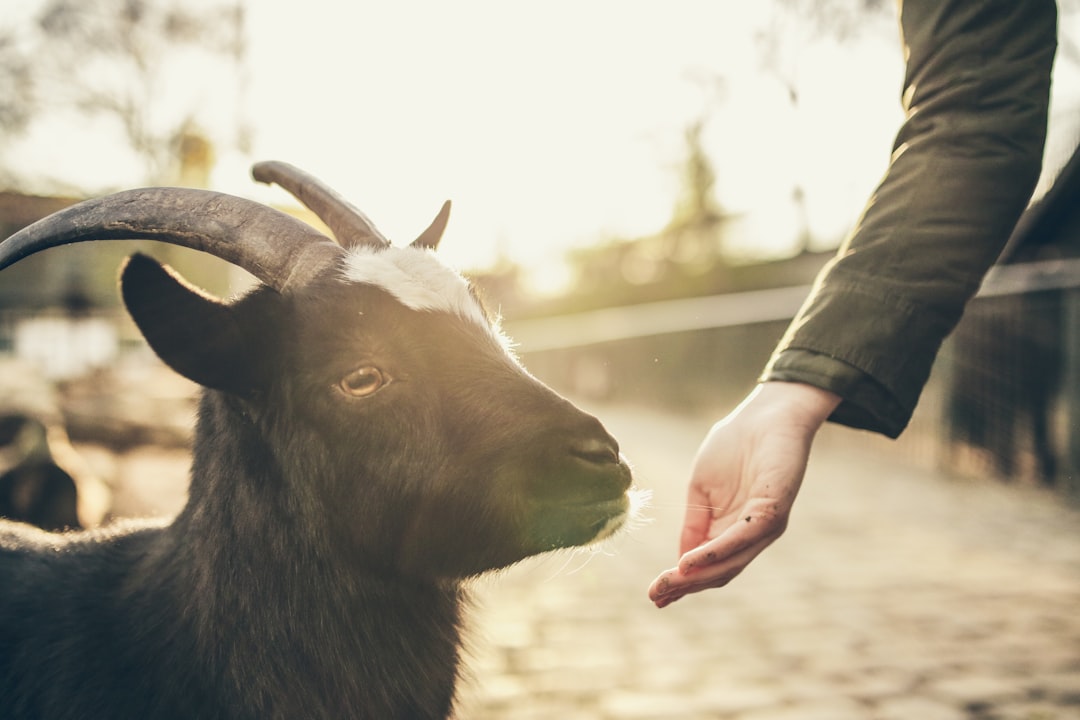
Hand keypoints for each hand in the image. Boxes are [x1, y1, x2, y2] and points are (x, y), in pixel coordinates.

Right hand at [648, 382, 839, 607]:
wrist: (764, 415)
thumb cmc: (734, 446)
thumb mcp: (701, 490)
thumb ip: (693, 525)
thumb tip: (681, 562)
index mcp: (731, 530)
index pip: (707, 567)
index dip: (681, 582)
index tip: (653, 594)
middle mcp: (750, 536)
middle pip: (717, 573)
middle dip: (684, 586)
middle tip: (655, 595)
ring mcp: (764, 526)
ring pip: (730, 563)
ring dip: (697, 577)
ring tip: (668, 583)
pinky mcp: (773, 511)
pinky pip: (742, 539)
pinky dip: (714, 553)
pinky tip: (689, 560)